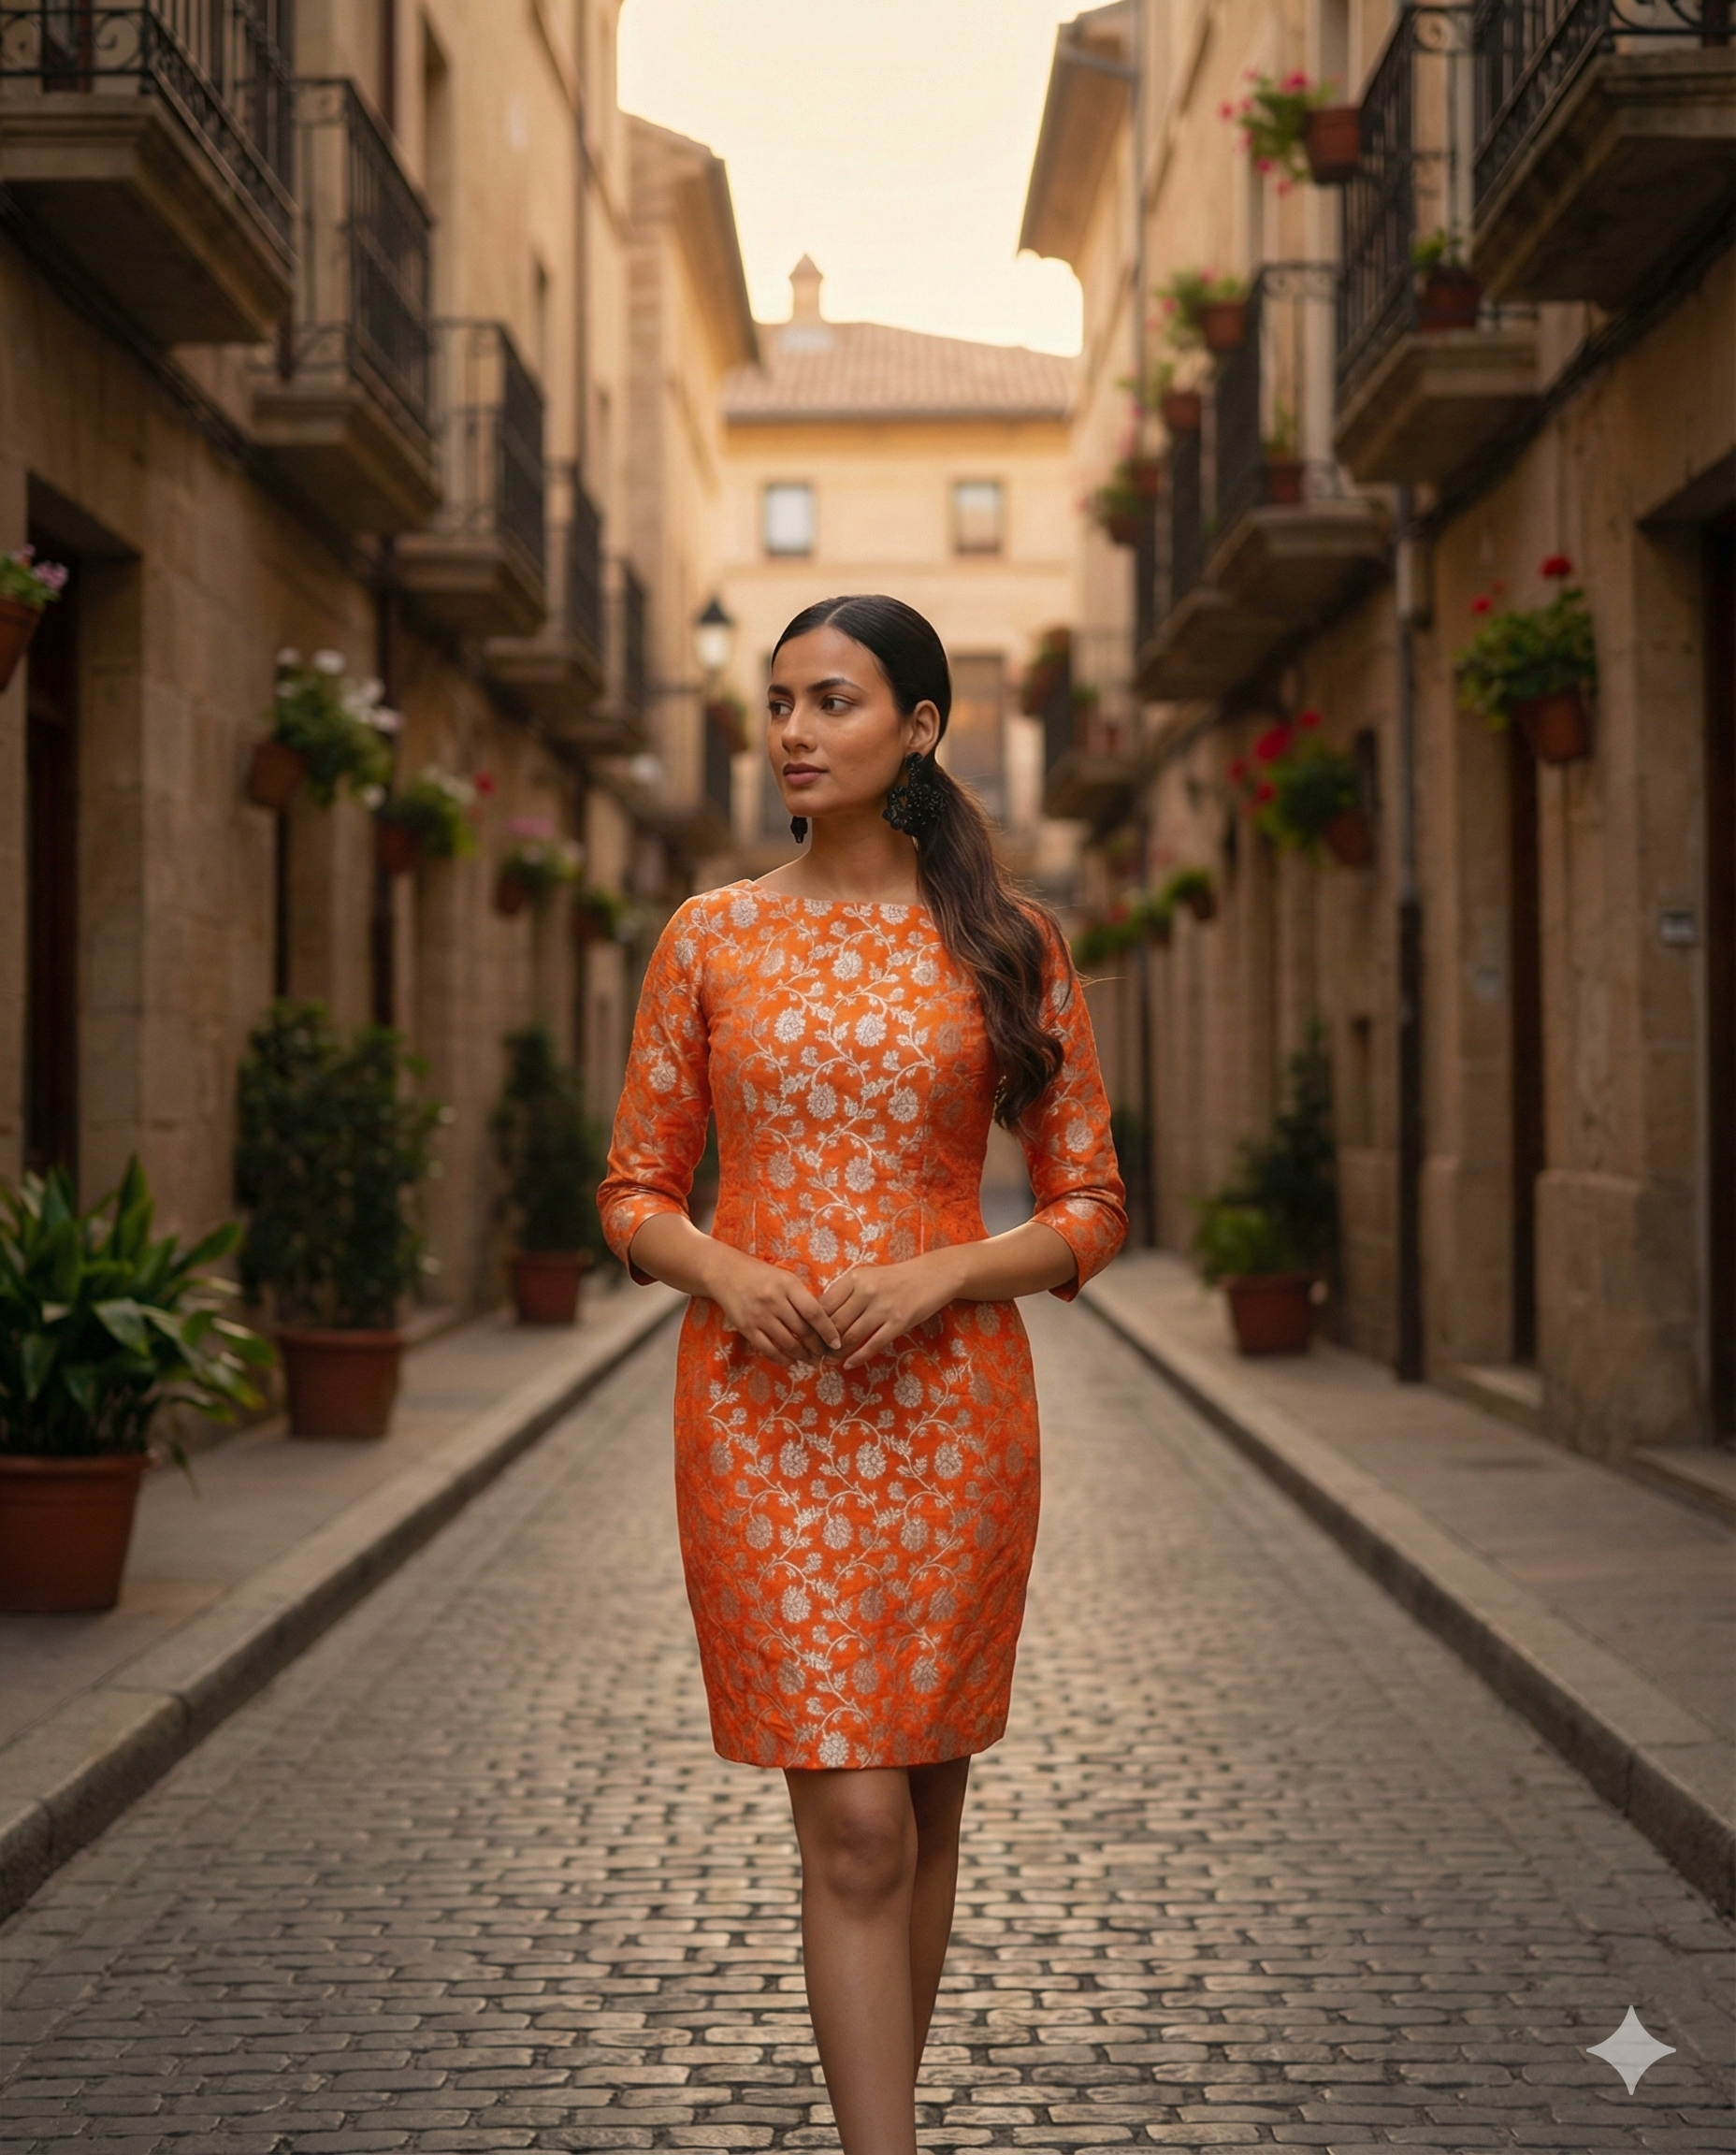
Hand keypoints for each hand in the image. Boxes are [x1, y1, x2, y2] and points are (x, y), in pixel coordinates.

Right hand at [704, 1244, 841, 1367]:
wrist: (725, 1273)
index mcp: (788, 1285)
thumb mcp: (785, 1278)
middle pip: (802, 1331)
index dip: (828, 1330)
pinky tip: (791, 1362)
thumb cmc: (761, 1275)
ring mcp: (759, 1316)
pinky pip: (768, 1349)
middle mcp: (774, 1301)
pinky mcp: (746, 1328)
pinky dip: (782, 1359)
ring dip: (803, 1356)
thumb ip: (802, 1297)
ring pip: (787, 1343)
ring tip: (812, 1360)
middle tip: (826, 1355)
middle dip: (818, 1347)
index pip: (814, 1312)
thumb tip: (824, 1323)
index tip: (837, 1342)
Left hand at [819, 1253, 962, 1367]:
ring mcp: (883, 1308)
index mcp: (855, 1278)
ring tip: (830, 1361)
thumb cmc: (896, 1277)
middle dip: (823, 1342)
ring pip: (852, 1336)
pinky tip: (849, 1365)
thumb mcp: (868, 1277)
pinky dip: (858, 1358)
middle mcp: (866, 1292)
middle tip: (817, 1354)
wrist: (933, 1275)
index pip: (825, 1305)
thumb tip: (822, 1316)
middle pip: (835, 1323)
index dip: (814, 1324)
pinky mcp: (899, 1322)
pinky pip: (873, 1345)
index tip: (809, 1336)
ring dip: (838, 1353)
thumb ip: (847, 1292)